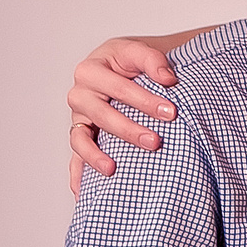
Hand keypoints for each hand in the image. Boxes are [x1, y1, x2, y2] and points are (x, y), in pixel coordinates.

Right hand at [67, 36, 181, 190]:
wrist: (121, 68)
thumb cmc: (130, 62)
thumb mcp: (140, 52)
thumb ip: (153, 61)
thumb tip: (168, 79)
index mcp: (92, 70)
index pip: (118, 87)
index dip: (144, 100)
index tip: (171, 112)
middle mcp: (80, 94)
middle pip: (101, 114)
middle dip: (128, 129)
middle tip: (156, 142)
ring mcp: (78, 118)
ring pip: (80, 139)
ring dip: (95, 155)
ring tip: (112, 169)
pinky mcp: (80, 136)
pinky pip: (74, 157)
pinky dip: (77, 174)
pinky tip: (82, 194)